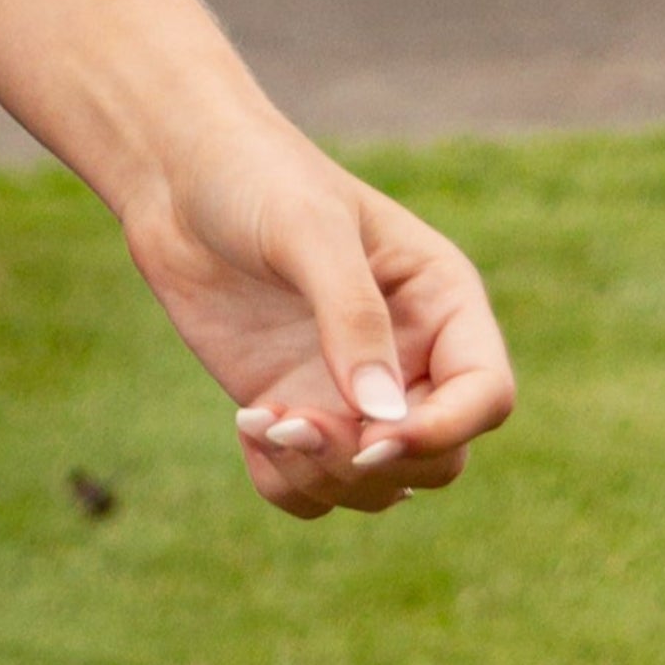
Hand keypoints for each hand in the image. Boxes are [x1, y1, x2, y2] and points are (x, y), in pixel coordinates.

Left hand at [121, 124, 514, 520]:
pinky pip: (314, 488)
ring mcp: (352, 392)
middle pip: (439, 458)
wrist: (177, 177)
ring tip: (261, 422)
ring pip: (378, 487)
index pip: (487, 395)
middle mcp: (411, 357)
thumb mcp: (310, 231)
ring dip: (322, 477)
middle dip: (371, 461)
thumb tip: (384, 418)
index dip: (447, 430)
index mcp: (443, 302)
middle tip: (293, 424)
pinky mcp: (297, 410)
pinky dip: (285, 480)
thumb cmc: (257, 178)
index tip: (375, 437)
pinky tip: (246, 424)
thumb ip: (351, 316)